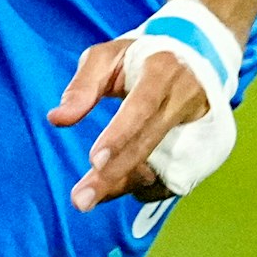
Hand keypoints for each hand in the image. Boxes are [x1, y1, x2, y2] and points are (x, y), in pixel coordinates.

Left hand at [50, 34, 208, 210]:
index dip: (120, 135)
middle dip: (115, 175)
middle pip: (150, 143)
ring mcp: (197, 127)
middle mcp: (184, 100)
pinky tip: (118, 188)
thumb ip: (82, 86)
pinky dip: (145, 187)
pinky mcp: (200, 148)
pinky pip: (174, 177)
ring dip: (126, 186)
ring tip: (91, 197)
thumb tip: (56, 119)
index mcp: (162, 71)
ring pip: (163, 166)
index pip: (142, 107)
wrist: (191, 60)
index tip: (94, 161)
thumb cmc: (138, 58)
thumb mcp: (106, 57)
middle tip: (82, 200)